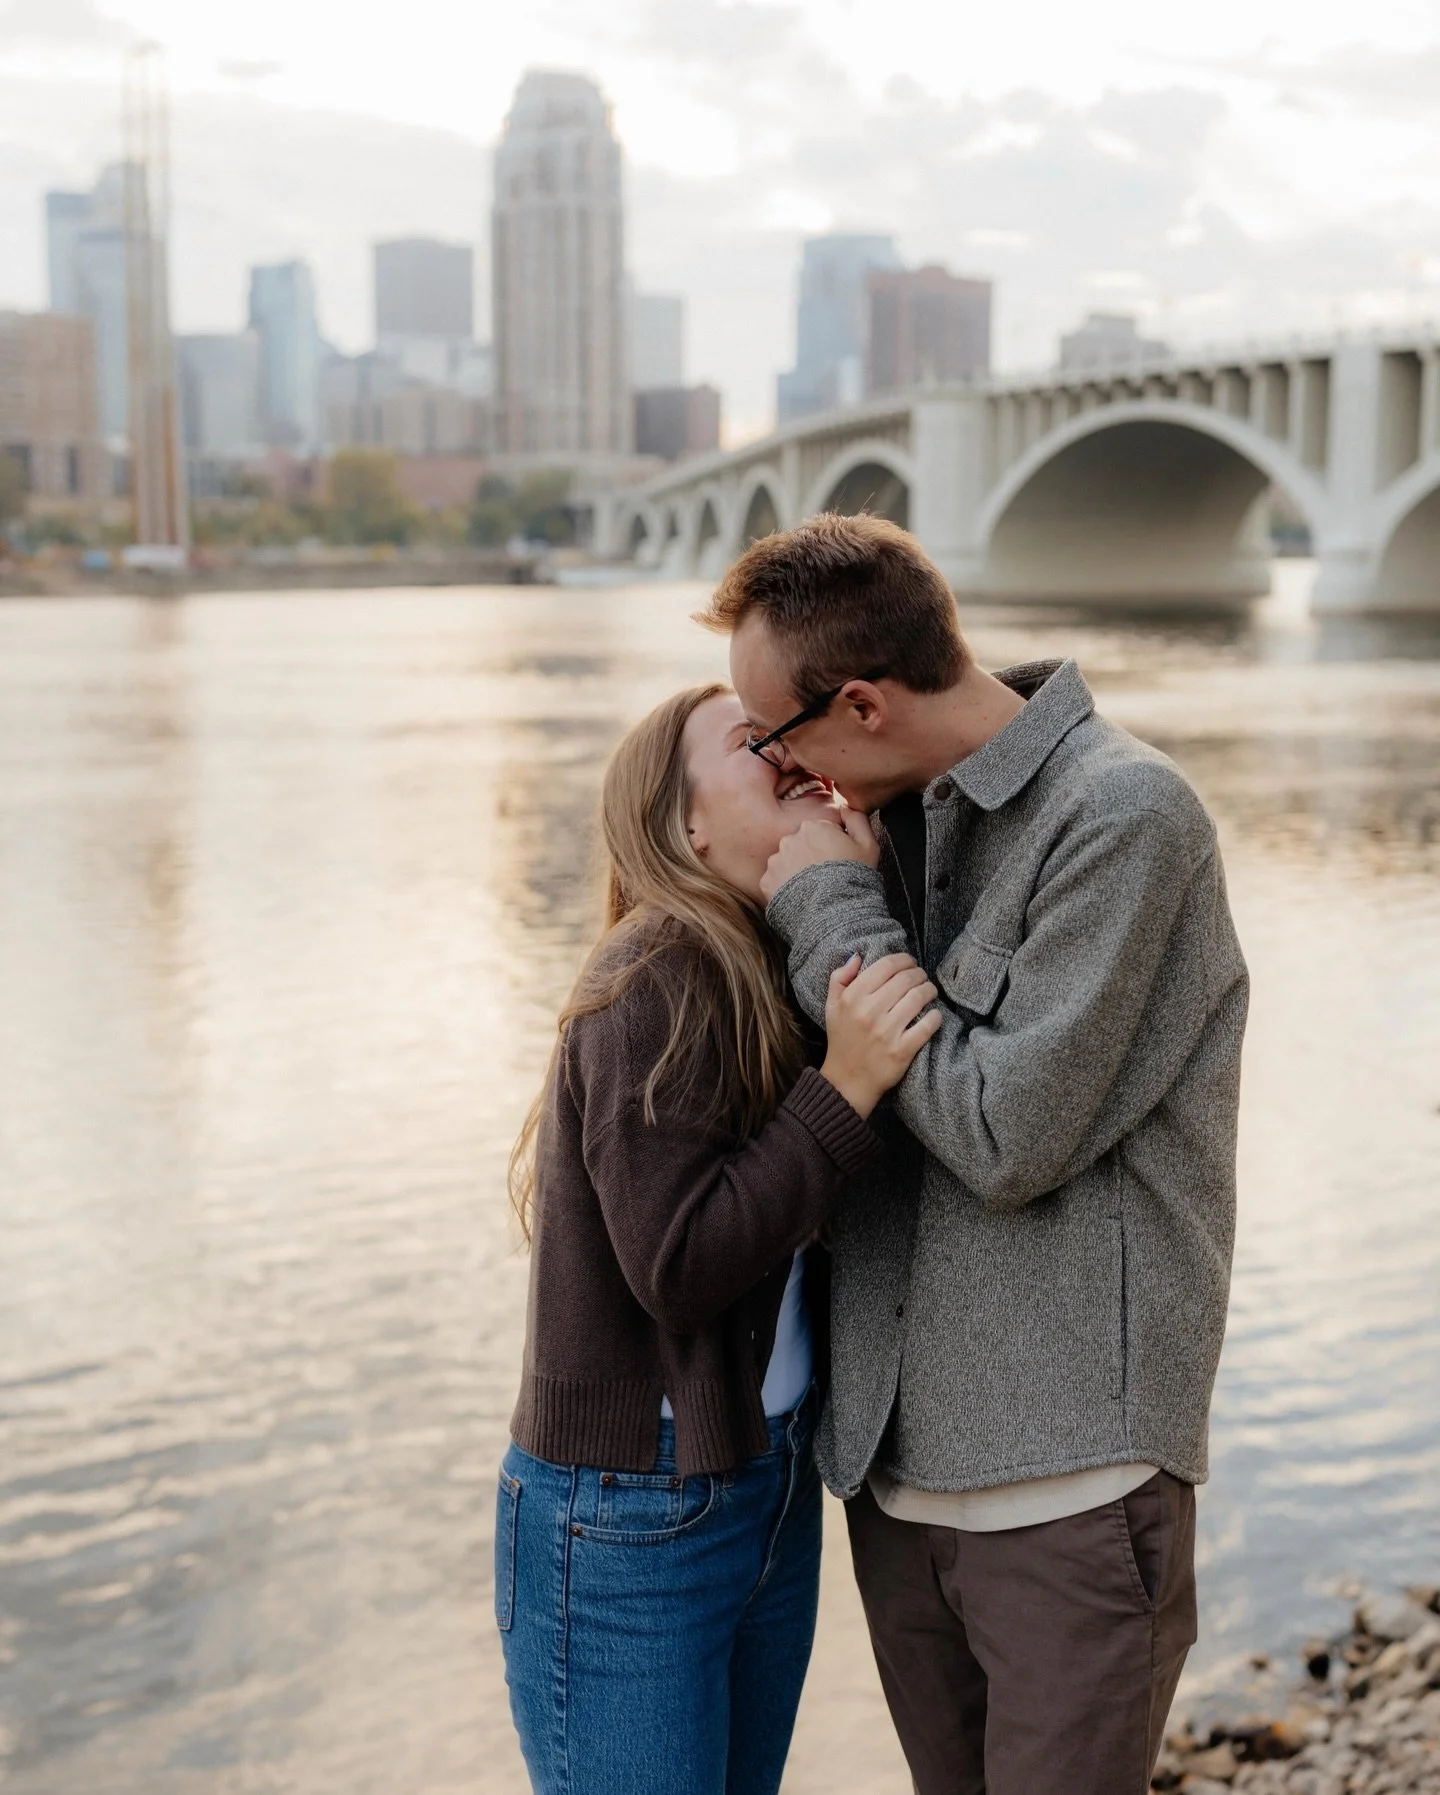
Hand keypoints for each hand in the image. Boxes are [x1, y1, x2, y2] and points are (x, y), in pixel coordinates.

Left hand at [761, 806, 880, 904]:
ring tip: (812, 888)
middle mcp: (789, 839)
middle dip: (809, 857)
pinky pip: (775, 881)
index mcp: (812, 826)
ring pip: (785, 863)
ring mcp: (776, 860)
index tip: (837, 861)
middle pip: (800, 845)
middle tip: (825, 876)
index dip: (830, 847)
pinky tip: (800, 897)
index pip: (819, 832)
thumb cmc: (855, 877)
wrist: (836, 913)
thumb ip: (857, 819)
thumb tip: (845, 806)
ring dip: (795, 872)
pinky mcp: (767, 881)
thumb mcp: (868, 845)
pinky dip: (784, 888)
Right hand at [819, 952, 941, 1119]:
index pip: (886, 966)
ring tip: (930, 991)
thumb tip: (858, 957)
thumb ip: (839, 978)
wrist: (846, 1081)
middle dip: (919, 974)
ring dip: (929, 990)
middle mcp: (869, 1012)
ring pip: (919, 997)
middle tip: (922, 977)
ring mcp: (886, 1032)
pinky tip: (934, 1015)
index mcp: (852, 997)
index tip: (910, 963)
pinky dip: (935, 1016)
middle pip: (906, 979)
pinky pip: (927, 1025)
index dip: (904, 960)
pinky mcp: (901, 1051)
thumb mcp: (832, 1007)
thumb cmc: (842, 1040)